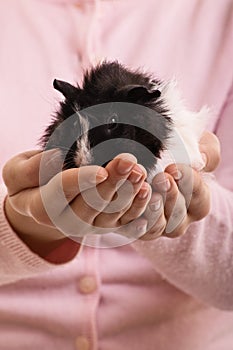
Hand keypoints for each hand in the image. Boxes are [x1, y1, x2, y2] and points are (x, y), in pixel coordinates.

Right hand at [2, 150, 149, 258]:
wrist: (42, 203)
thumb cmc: (29, 184)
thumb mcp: (16, 173)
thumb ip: (31, 169)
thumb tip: (56, 157)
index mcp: (44, 206)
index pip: (63, 192)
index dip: (82, 182)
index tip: (101, 171)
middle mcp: (69, 221)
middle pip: (93, 204)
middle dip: (113, 183)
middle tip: (129, 162)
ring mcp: (91, 226)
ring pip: (113, 215)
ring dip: (130, 196)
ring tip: (142, 176)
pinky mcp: (107, 226)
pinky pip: (125, 223)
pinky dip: (139, 212)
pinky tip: (150, 198)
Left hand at [126, 131, 220, 239]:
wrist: (145, 161)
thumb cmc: (177, 151)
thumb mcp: (198, 147)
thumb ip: (206, 152)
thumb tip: (201, 157)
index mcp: (198, 202)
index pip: (199, 196)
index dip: (188, 182)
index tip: (174, 168)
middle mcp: (180, 219)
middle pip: (179, 214)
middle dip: (171, 195)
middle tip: (161, 178)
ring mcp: (158, 226)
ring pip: (160, 226)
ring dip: (154, 210)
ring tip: (147, 191)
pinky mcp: (138, 229)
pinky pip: (138, 232)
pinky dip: (136, 223)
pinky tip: (133, 211)